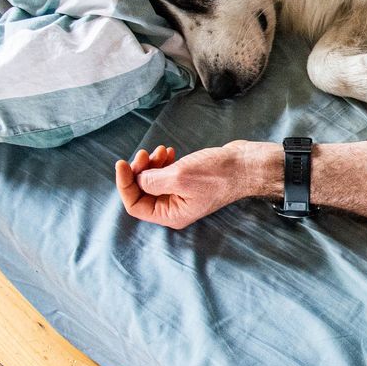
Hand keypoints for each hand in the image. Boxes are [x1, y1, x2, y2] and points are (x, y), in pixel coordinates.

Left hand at [114, 143, 255, 228]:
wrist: (244, 165)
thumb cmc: (216, 174)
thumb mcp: (179, 177)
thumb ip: (152, 181)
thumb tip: (137, 180)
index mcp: (170, 215)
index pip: (135, 205)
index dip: (125, 185)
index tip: (122, 163)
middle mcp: (173, 208)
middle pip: (142, 192)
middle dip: (139, 171)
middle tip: (144, 153)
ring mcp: (180, 194)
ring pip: (152, 181)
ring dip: (150, 164)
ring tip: (160, 151)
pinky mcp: (187, 182)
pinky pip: (164, 174)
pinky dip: (161, 163)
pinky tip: (168, 152)